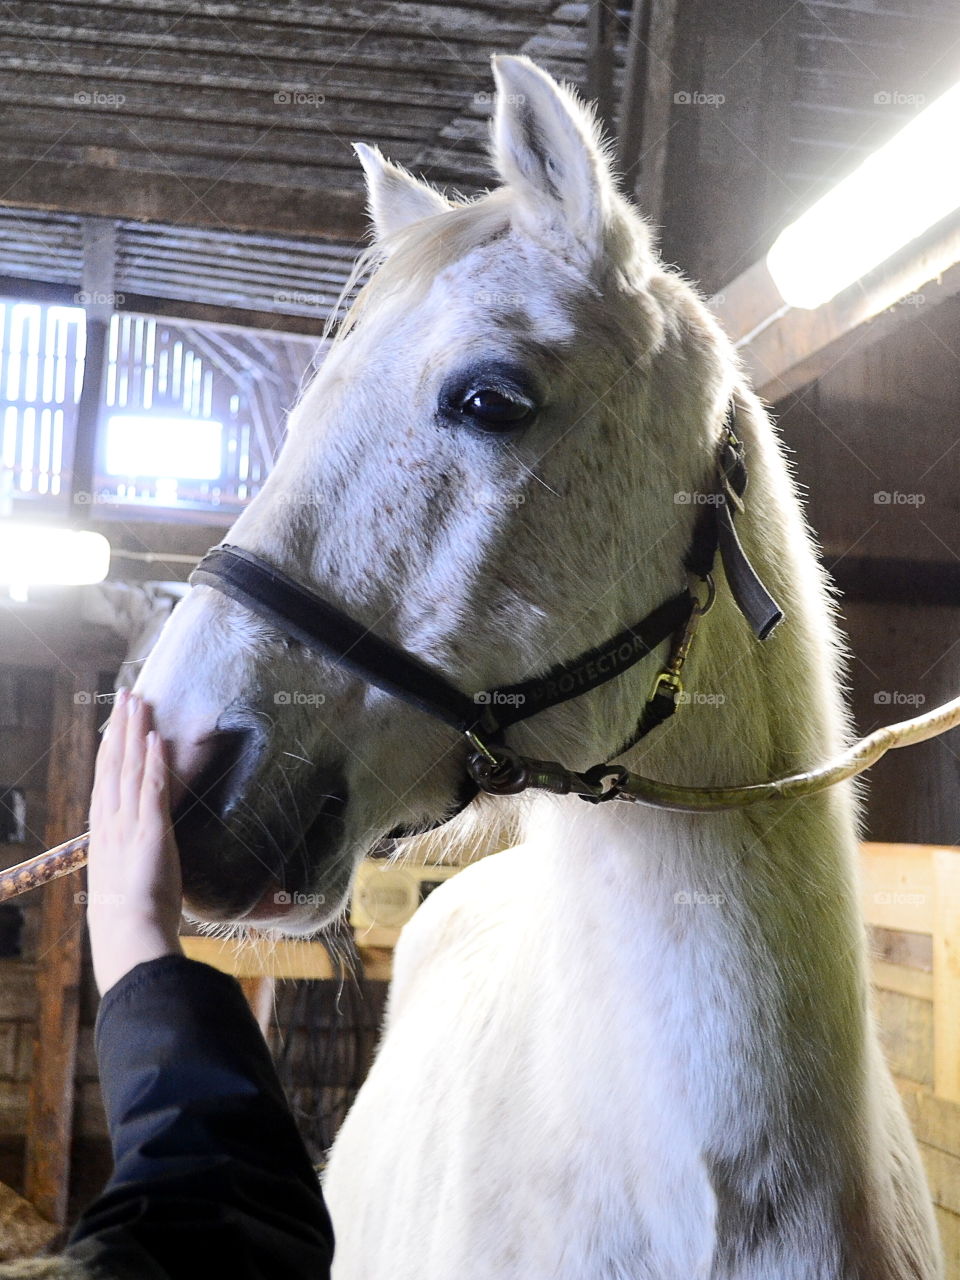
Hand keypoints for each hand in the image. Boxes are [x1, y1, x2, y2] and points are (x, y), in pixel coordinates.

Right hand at [87, 688, 183, 995]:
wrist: (128, 935)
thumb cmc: (130, 916)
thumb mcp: (123, 879)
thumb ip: (128, 857)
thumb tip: (137, 852)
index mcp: (103, 832)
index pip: (105, 780)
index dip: (110, 749)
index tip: (114, 724)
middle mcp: (111, 822)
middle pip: (113, 763)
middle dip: (119, 727)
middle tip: (126, 695)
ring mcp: (128, 823)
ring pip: (129, 766)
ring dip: (135, 731)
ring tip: (138, 701)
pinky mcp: (150, 830)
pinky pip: (151, 787)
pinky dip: (153, 760)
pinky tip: (155, 736)